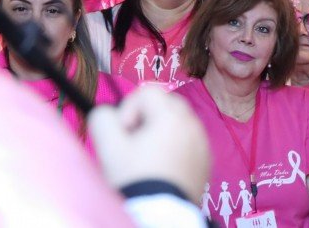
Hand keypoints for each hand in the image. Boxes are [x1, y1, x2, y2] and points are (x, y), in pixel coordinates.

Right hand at [89, 86, 210, 201]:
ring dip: (160, 132)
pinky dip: (174, 147)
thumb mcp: (107, 145)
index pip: (147, 92)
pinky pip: (187, 142)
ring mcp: (203, 143)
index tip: (124, 134)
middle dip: (146, 118)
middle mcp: (192, 124)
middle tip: (134, 143)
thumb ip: (102, 118)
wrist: (159, 215)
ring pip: (177, 123)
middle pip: (166, 104)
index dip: (129, 109)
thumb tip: (108, 114)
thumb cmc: (135, 178)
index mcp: (171, 116)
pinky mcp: (206, 161)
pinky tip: (161, 168)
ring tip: (147, 158)